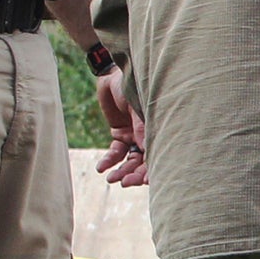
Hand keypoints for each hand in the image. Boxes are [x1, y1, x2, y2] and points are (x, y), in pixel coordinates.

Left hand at [94, 68, 147, 186]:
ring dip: (121, 170)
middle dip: (135, 173)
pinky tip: (101, 168)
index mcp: (158, 128)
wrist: (112, 75)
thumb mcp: (137, 104)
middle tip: (125, 183)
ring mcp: (134, 136)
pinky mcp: (120, 134)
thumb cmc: (130, 84)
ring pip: (129, 159)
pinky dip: (108, 160)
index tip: (146, 181)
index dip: (153, 168)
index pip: (158, 153)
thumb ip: (141, 126)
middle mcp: (148, 135)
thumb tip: (145, 150)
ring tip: (110, 178)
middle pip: (144, 161)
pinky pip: (115, 151)